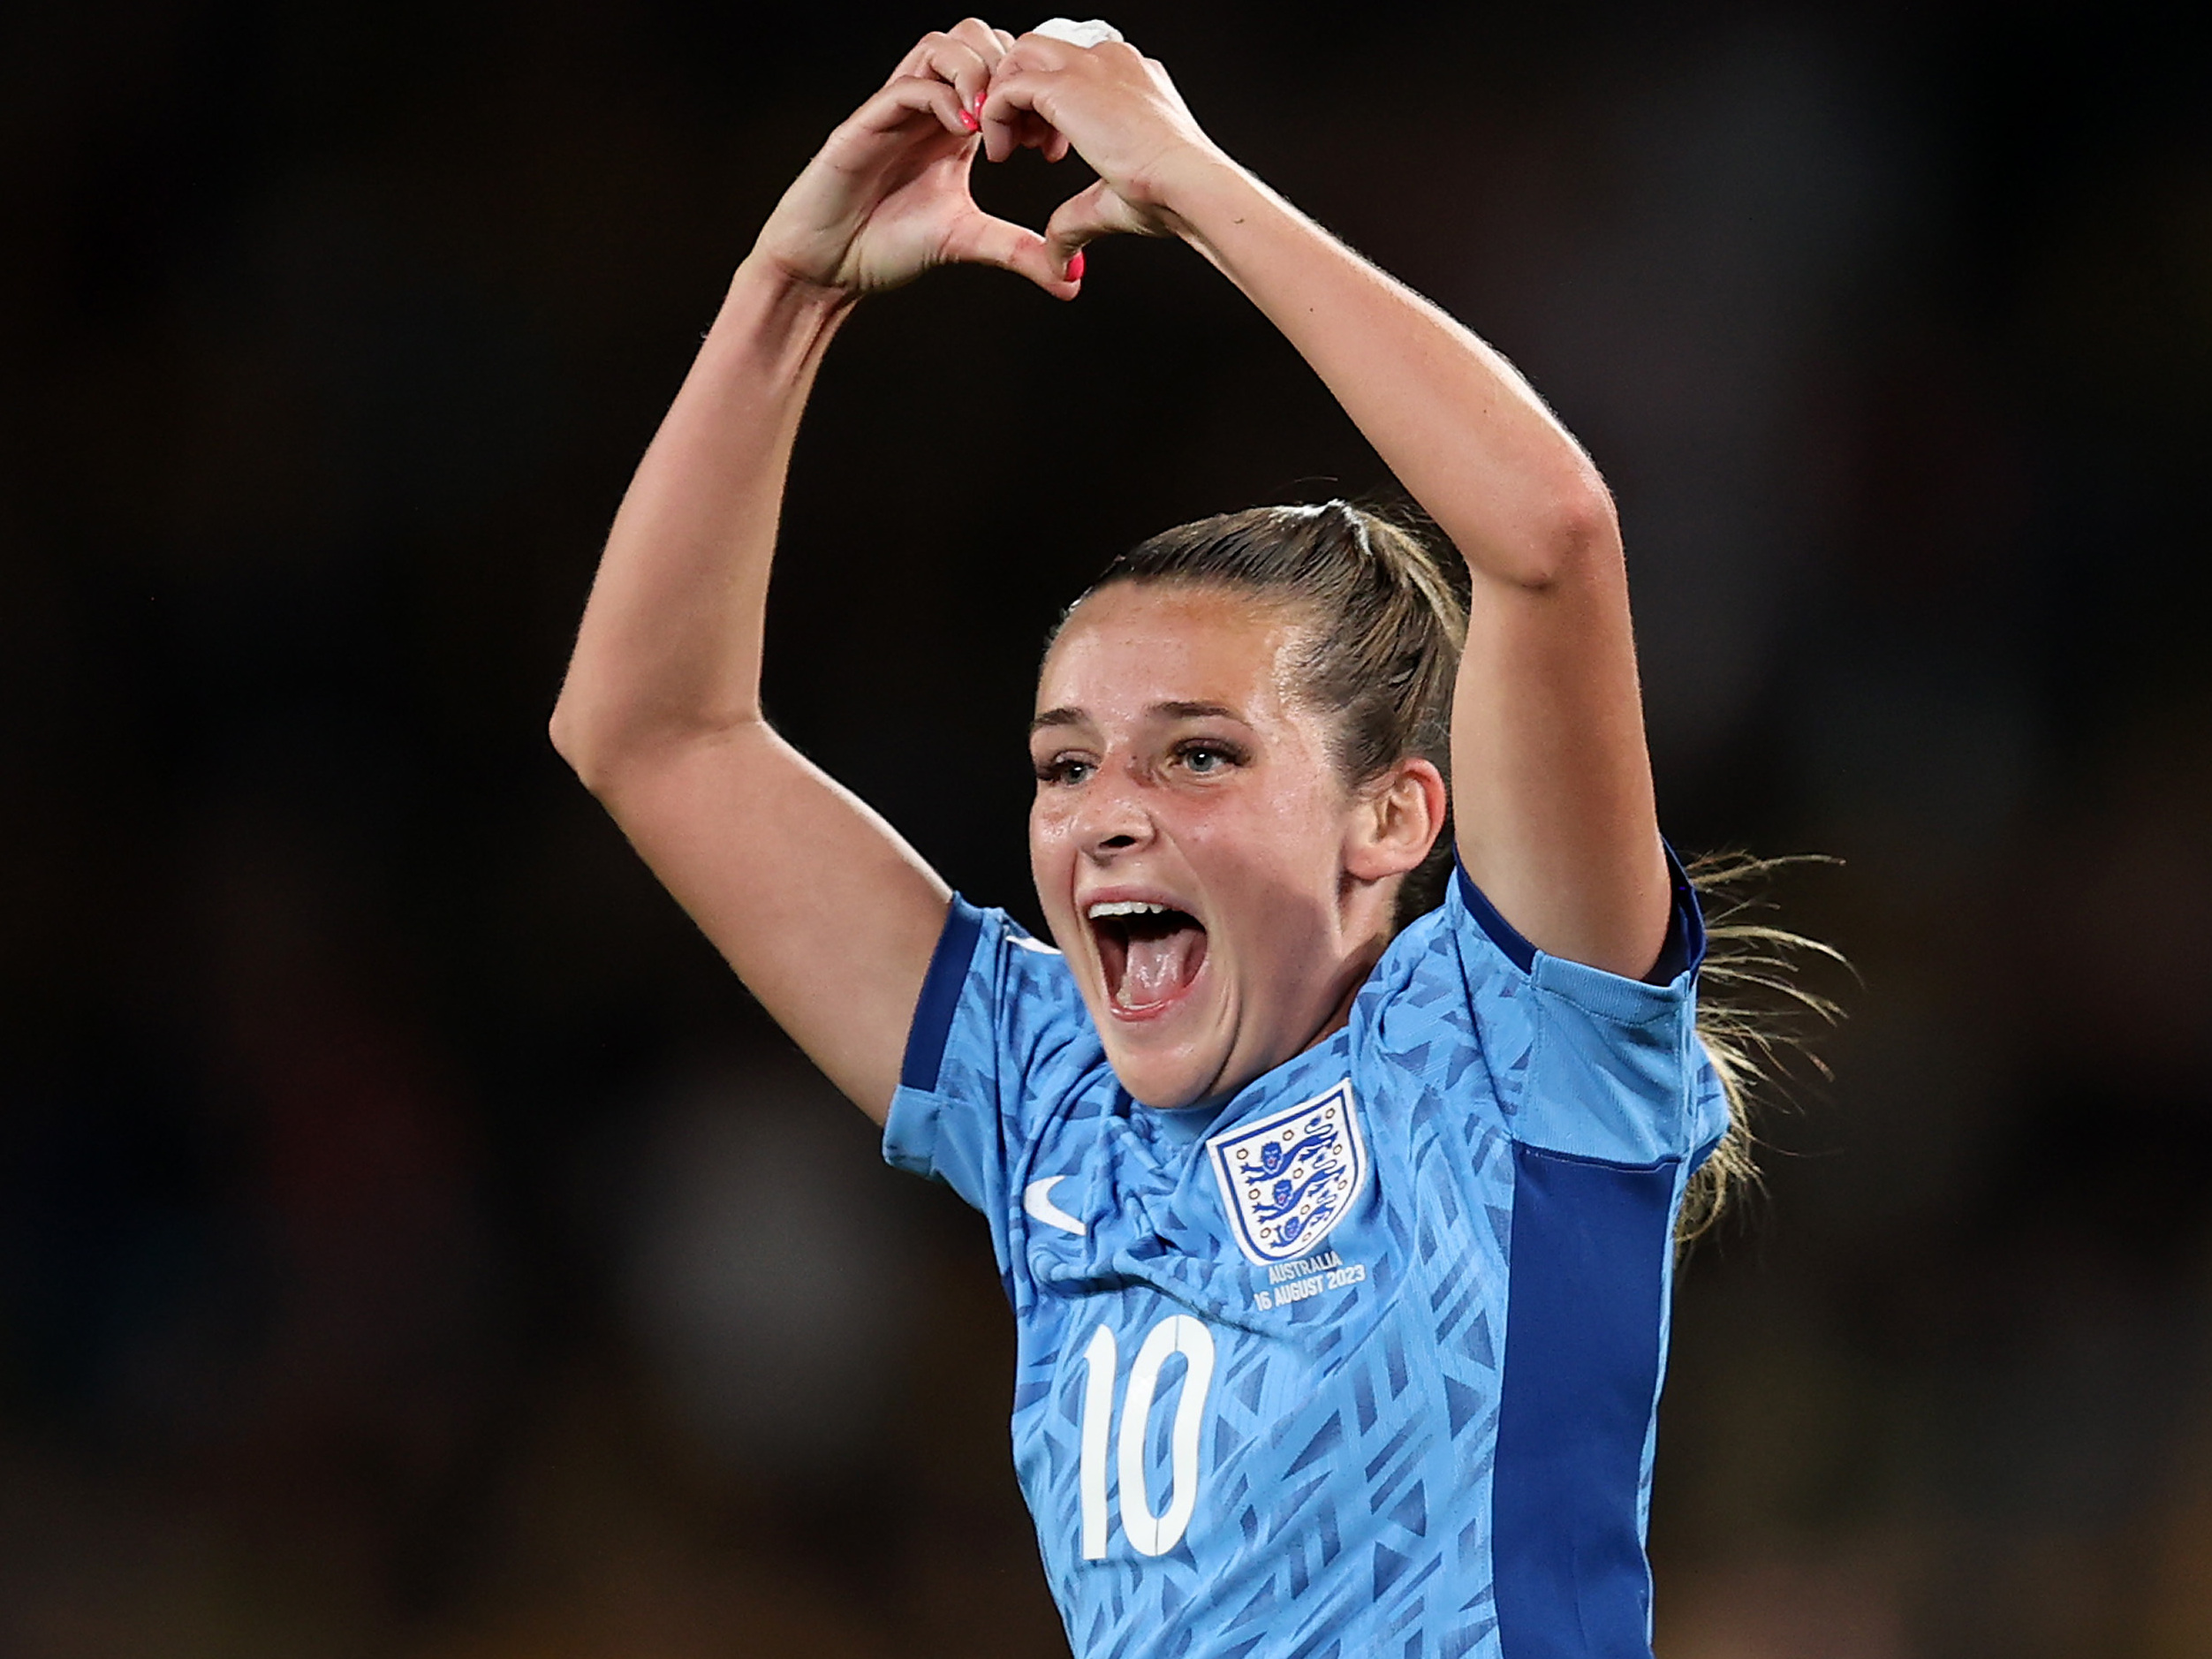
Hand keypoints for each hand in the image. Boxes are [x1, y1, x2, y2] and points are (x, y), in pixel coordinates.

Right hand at [752, 19, 1078, 297]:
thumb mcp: (967, 242)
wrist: (827, 267)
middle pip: (974, 38)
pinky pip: (907, 85)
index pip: (999, 70)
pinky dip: (942, 97)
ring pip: (940, 46)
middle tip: (1024, 125)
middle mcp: (927, 108)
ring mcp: (895, 110)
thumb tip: (1070, 283)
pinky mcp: (866, 123)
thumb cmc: (884, 245)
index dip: (1031, 94)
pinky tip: (965, 132)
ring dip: (976, 72)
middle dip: (1009, 71)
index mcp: (954, 126)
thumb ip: (1017, 251)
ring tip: (992, 122)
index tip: (1048, 144)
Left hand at [980, 32, 1230, 271]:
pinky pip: (1009, 85)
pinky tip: (1001, 152)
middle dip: (1023, 92)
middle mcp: (1113, 63)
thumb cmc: (1172, 195)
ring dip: (1006, 99)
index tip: (1050, 149)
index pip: (1075, 68)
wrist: (1190, 186)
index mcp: (1133, 80)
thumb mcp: (1114, 201)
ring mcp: (1091, 66)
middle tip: (1024, 142)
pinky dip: (995, 115)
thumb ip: (1078, 220)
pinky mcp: (1067, 85)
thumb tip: (1063, 262)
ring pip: (1022, 57)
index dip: (1051, 106)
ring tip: (1009, 147)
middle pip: (1044, 51)